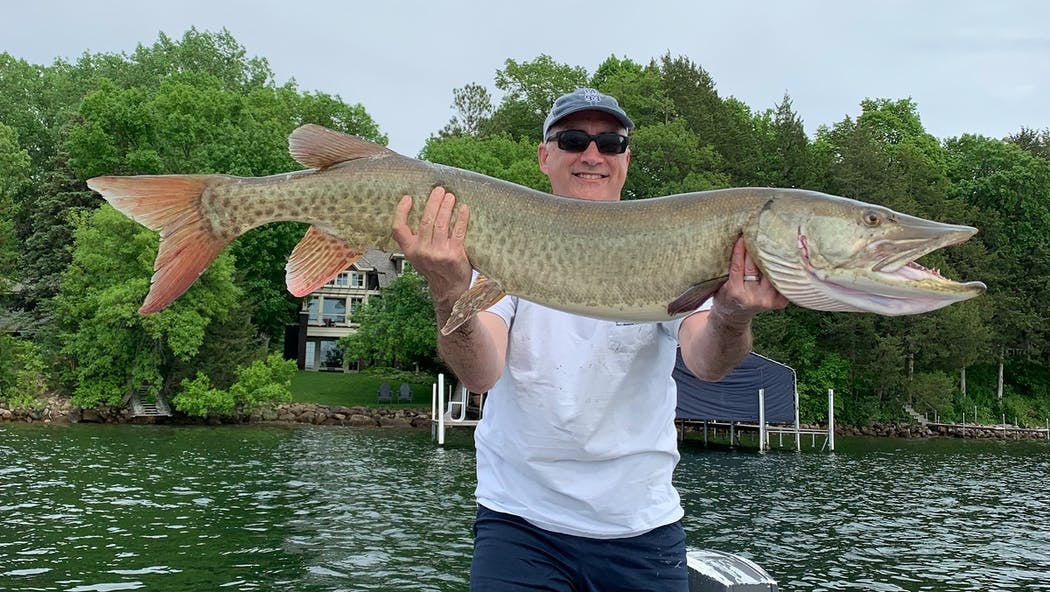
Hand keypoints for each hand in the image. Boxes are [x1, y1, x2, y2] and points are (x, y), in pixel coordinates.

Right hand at [391, 187, 472, 308]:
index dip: (401, 211)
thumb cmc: (435, 269)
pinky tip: (463, 208)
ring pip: (440, 224)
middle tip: (439, 190)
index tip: (408, 198)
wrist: (449, 290)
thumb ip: (418, 238)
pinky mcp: (454, 255)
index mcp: (410, 250)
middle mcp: (422, 252)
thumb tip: (426, 210)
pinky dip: (461, 218)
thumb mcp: (419, 256)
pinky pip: (457, 231)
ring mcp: (438, 254)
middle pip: (425, 221)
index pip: (398, 229)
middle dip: (433, 202)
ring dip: (446, 206)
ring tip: (450, 196)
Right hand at [712, 236, 787, 323]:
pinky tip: (783, 257)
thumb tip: (739, 243)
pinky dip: (781, 270)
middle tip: (759, 233)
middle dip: (756, 250)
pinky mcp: (778, 302)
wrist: (732, 317)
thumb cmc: (725, 296)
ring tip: (774, 242)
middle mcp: (752, 297)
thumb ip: (729, 268)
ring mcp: (766, 300)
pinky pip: (780, 281)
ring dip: (772, 258)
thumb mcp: (720, 284)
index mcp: (734, 292)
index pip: (738, 266)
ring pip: (770, 273)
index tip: (742, 236)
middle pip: (756, 267)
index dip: (740, 250)